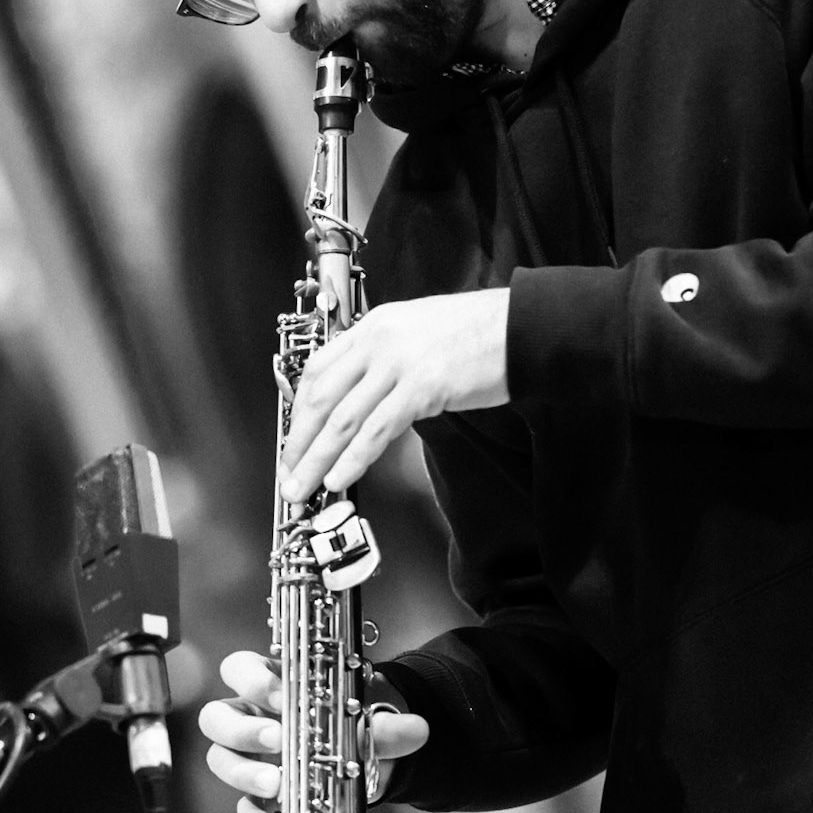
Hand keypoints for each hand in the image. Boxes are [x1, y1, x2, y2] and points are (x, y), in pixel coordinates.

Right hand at [198, 649, 429, 812]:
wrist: (362, 758)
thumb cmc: (350, 724)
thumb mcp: (369, 720)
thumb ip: (389, 725)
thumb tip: (418, 729)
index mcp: (270, 685)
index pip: (238, 670)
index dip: (250, 679)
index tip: (279, 695)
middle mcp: (249, 718)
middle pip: (216, 717)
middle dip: (242, 729)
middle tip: (277, 739)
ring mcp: (248, 758)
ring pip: (219, 759)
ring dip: (243, 772)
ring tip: (276, 783)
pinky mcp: (256, 796)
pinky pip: (242, 808)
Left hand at [279, 290, 508, 504]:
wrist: (524, 328)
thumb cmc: (481, 333)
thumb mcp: (420, 333)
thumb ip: (388, 358)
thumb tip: (367, 396)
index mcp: (375, 325)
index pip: (319, 369)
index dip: (299, 410)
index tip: (293, 439)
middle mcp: (380, 340)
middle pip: (321, 397)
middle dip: (298, 441)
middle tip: (289, 473)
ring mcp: (400, 363)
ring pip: (342, 418)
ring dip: (317, 459)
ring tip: (304, 487)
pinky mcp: (423, 387)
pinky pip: (377, 430)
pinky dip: (354, 458)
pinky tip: (341, 479)